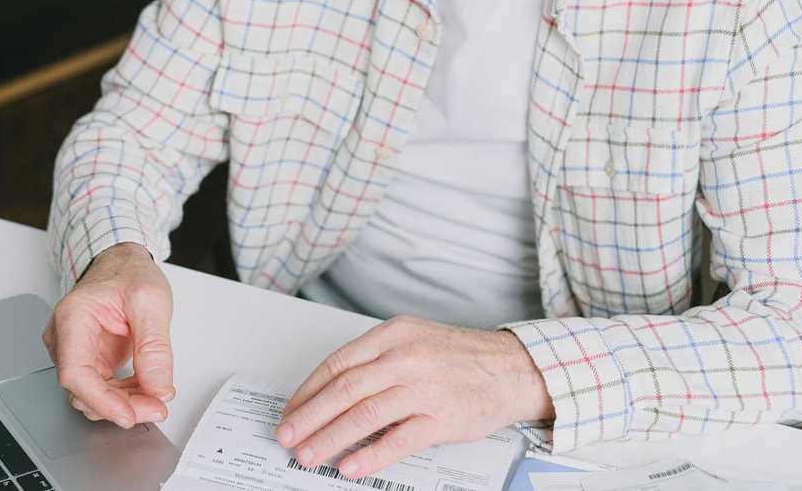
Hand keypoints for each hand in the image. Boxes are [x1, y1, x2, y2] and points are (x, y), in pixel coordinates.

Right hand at [41, 242, 174, 427]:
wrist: (123, 263)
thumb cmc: (129, 273)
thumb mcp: (151, 302)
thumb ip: (154, 347)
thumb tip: (158, 386)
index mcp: (73, 317)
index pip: (74, 372)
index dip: (101, 400)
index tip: (128, 414)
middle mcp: (66, 337)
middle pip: (84, 389)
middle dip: (121, 405)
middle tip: (157, 406)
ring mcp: (75, 351)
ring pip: (92, 395)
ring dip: (125, 403)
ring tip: (156, 397)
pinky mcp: (90, 360)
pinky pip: (103, 389)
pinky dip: (126, 395)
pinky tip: (147, 390)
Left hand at [275, 316, 551, 478]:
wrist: (513, 367)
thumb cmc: (459, 357)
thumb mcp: (412, 341)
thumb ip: (374, 361)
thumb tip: (329, 393)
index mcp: (392, 335)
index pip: (337, 364)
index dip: (308, 392)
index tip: (291, 411)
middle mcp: (405, 358)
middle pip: (344, 389)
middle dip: (310, 417)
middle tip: (288, 435)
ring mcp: (423, 388)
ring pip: (364, 414)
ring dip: (330, 438)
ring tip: (310, 455)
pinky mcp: (442, 417)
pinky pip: (399, 439)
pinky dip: (370, 455)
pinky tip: (351, 466)